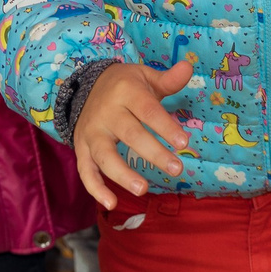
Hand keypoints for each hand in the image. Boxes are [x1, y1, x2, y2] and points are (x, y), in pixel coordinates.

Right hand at [75, 59, 194, 207]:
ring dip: (122, 174)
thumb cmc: (125, 86)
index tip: (184, 143)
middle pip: (130, 134)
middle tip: (176, 169)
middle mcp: (107, 113)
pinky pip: (86, 171)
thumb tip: (189, 67)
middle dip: (153, 153)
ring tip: (143, 189)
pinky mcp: (81, 148)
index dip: (165, 127)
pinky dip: (95, 188)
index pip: (147, 110)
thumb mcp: (145, 77)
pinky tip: (111, 204)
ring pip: (104, 155)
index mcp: (125, 92)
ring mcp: (92, 132)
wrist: (86, 86)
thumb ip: (168, 79)